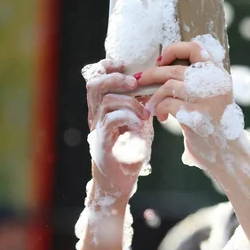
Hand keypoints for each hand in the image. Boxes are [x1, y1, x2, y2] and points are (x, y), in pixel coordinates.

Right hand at [84, 59, 152, 199]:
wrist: (119, 184)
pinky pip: (113, 120)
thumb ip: (140, 108)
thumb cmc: (129, 154)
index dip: (106, 68)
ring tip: (145, 113)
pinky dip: (130, 117)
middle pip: (94, 85)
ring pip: (106, 101)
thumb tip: (154, 90)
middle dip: (115, 78)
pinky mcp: (102, 143)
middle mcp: (95, 117)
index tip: (123, 65)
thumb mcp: (137, 126)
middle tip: (133, 83)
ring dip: (130, 102)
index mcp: (101, 110)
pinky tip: (141, 125)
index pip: (95, 80)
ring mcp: (97, 130)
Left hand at [138, 42, 241, 171]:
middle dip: (151, 75)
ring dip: (153, 96)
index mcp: (220, 75)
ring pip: (168, 85)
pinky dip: (158, 109)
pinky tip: (160, 118)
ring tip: (150, 106)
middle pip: (174, 68)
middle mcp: (216, 83)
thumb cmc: (216, 127)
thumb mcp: (213, 98)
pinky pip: (168, 104)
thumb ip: (198, 83)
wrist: (231, 155)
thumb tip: (164, 69)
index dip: (174, 50)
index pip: (196, 48)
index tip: (162, 61)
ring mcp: (208, 100)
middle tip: (139, 82)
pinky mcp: (199, 117)